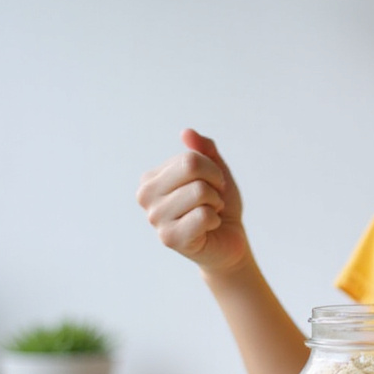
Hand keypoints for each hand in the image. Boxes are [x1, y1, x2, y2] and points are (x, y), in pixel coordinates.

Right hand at [136, 129, 249, 274]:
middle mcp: (145, 196)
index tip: (211, 187)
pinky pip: (203, 215)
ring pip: (200, 192)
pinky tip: (207, 229)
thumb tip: (186, 132)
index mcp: (151, 178)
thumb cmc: (219, 205)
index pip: (190, 158)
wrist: (228, 241)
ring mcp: (154, 218)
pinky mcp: (169, 238)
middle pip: (192, 168)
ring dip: (215, 204)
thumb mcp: (216, 172)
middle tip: (212, 201)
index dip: (212, 171)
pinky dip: (214, 221)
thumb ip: (204, 150)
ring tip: (208, 215)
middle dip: (214, 185)